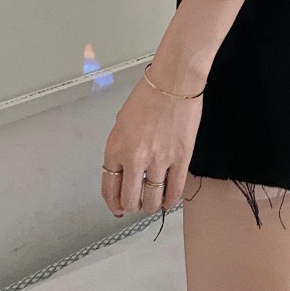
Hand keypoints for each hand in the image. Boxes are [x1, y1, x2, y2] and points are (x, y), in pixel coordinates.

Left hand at [101, 67, 202, 217]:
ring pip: (151, 200)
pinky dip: (170, 200)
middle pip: (129, 200)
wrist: (173, 82)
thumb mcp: (122, 122)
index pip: (109, 189)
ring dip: (151, 205)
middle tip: (138, 203)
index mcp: (115, 148)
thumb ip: (120, 147)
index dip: (113, 204)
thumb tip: (124, 168)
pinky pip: (174, 191)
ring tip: (154, 201)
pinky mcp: (180, 159)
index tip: (117, 208)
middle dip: (132, 206)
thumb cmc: (149, 95)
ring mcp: (158, 161)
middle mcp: (134, 158)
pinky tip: (169, 199)